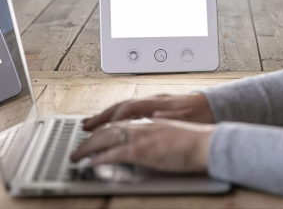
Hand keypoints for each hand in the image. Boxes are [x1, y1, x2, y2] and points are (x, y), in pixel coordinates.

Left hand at [70, 119, 214, 172]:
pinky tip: (92, 162)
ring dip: (88, 147)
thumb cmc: (194, 142)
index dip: (101, 126)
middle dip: (89, 138)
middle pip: (107, 128)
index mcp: (147, 120)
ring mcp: (141, 136)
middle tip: (76, 147)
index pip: (117, 121)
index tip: (89, 131)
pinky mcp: (143, 150)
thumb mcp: (168, 133)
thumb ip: (153, 134)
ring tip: (77, 155)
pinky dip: (102, 157)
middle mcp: (141, 124)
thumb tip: (143, 142)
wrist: (207, 143)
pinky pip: (116, 153)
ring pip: (106, 138)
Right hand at [82, 93, 213, 130]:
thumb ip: (168, 117)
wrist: (216, 106)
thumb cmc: (203, 114)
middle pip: (120, 106)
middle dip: (100, 116)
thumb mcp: (187, 118)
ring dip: (105, 116)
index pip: (128, 108)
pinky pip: (129, 110)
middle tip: (85, 127)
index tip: (100, 130)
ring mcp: (151, 102)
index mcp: (157, 102)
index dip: (112, 119)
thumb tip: (153, 117)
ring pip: (122, 107)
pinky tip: (110, 122)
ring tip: (90, 124)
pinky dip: (116, 116)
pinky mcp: (154, 107)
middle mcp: (151, 100)